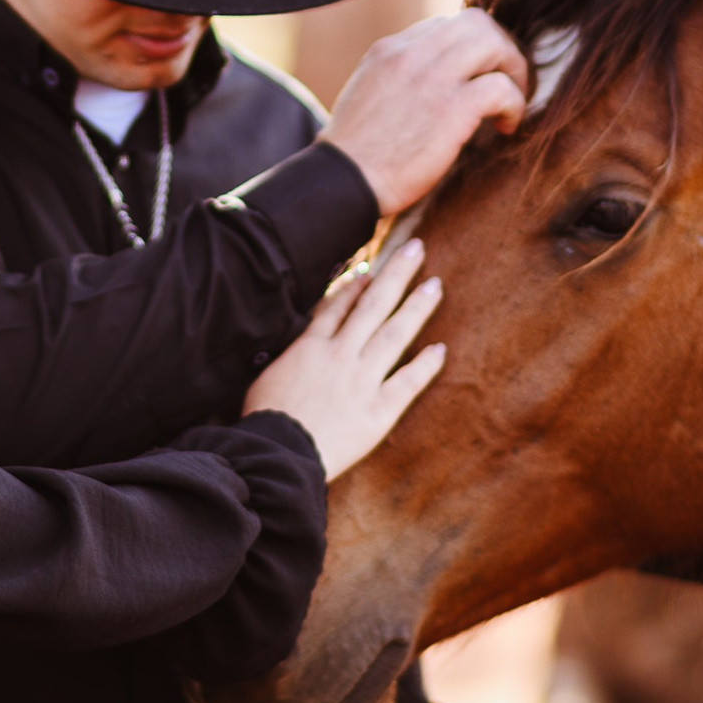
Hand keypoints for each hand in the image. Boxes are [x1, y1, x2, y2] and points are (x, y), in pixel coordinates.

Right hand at [242, 238, 443, 478]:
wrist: (276, 454)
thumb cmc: (263, 420)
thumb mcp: (264, 375)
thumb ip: (288, 354)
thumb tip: (300, 343)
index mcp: (310, 346)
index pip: (338, 305)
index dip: (357, 284)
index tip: (372, 268)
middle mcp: (341, 355)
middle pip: (373, 305)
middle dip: (396, 274)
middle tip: (417, 248)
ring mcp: (362, 381)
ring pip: (395, 334)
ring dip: (417, 307)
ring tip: (435, 285)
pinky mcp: (378, 411)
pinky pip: (407, 383)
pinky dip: (425, 365)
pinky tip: (440, 349)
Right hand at [320, 10, 530, 214]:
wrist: (343, 182)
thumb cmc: (354, 154)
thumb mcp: (368, 95)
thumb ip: (398, 79)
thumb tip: (431, 85)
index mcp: (389, 50)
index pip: (444, 25)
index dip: (469, 49)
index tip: (477, 76)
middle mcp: (411, 54)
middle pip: (476, 22)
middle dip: (500, 49)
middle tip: (507, 82)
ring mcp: (432, 78)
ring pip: (493, 43)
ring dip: (513, 71)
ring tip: (510, 103)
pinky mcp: (451, 109)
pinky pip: (501, 88)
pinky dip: (515, 104)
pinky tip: (506, 127)